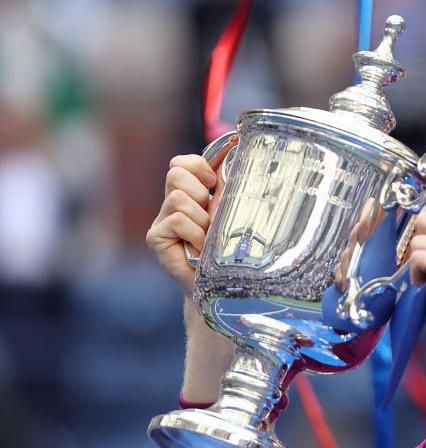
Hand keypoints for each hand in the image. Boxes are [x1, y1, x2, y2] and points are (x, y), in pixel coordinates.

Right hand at [145, 153, 224, 297]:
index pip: (180, 163)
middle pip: (175, 173)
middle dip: (199, 191)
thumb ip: (228, 184)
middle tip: (209, 216)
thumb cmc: (228, 248)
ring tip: (207, 238)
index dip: (197, 166)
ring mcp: (161, 221)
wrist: (221, 284)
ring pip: (177, 198)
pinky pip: (176, 220)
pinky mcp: (156, 238)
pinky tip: (199, 249)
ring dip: (200, 219)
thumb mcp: (231, 210)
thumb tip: (235, 150)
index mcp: (189, 194)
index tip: (213, 182)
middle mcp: (171, 204)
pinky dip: (194, 234)